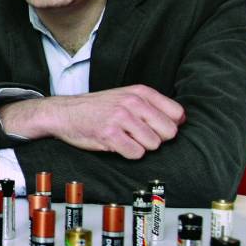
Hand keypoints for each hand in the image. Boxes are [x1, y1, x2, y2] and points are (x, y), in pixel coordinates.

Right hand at [0, 84, 184, 158]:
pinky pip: (135, 153)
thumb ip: (152, 106)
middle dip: (156, 139)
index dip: (169, 126)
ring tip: (124, 139)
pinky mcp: (109, 134)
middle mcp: (132, 102)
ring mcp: (121, 118)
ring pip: (153, 145)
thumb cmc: (97, 108)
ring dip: (140, 147)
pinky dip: (128, 154)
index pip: (177, 114)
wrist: (64, 112)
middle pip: (168, 132)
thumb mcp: (126, 97)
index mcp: (140, 92)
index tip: (156, 129)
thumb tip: (181, 120)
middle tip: (138, 136)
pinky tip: (116, 145)